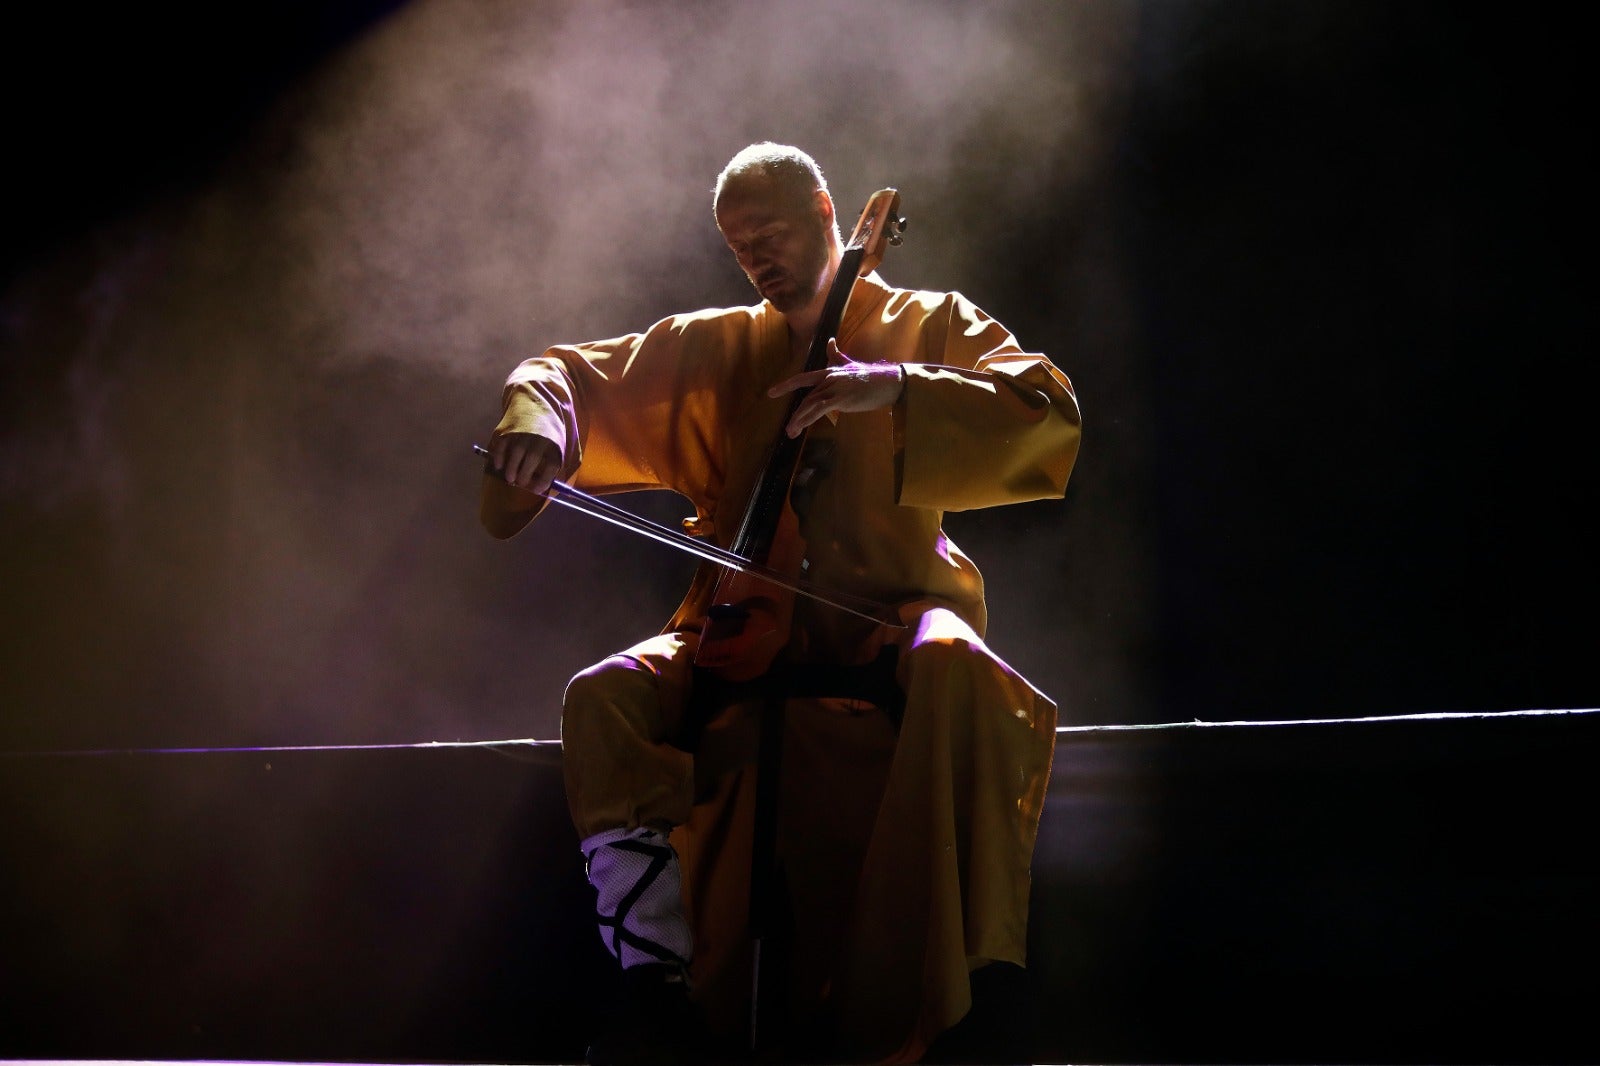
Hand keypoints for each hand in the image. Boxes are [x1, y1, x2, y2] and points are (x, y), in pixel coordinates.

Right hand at [488, 432, 561, 494]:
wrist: (534, 403)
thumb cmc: (548, 431)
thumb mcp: (560, 444)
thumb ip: (555, 464)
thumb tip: (550, 489)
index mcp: (554, 443)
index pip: (550, 467)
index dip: (543, 482)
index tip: (535, 490)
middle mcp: (538, 438)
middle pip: (531, 462)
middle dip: (524, 477)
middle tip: (520, 483)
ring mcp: (521, 433)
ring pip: (514, 456)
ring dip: (510, 471)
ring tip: (510, 478)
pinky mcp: (506, 430)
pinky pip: (500, 448)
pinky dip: (498, 459)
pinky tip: (499, 466)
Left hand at [768, 340, 904, 437]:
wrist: (888, 382)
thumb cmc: (871, 376)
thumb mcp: (850, 363)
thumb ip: (836, 355)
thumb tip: (829, 341)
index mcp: (829, 371)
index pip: (803, 378)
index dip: (786, 385)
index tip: (771, 393)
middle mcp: (829, 378)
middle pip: (806, 397)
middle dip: (795, 414)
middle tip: (787, 429)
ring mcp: (834, 388)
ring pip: (810, 404)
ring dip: (799, 420)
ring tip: (791, 433)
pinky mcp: (841, 399)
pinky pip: (819, 410)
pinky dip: (808, 419)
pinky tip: (801, 428)